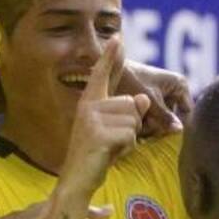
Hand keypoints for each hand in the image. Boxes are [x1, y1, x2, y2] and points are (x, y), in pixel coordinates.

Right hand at [59, 41, 149, 195]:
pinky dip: (127, 148)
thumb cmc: (96, 156)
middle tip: (112, 141)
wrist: (77, 180)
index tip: (117, 37)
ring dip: (130, 138)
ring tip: (110, 148)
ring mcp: (91, 119)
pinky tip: (110, 154)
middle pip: (132, 104)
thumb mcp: (114, 131)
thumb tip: (141, 99)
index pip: (102, 75)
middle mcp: (88, 106)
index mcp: (89, 103)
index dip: (109, 57)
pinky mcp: (97, 134)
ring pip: (133, 120)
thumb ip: (126, 113)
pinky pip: (130, 134)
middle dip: (132, 125)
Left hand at [118, 60, 189, 136]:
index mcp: (180, 85)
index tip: (162, 133)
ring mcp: (162, 96)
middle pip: (173, 118)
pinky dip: (143, 121)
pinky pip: (152, 117)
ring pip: (161, 120)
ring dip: (149, 125)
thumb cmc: (130, 80)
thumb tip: (180, 130)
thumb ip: (164, 116)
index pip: (187, 113)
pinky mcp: (151, 102)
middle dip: (159, 125)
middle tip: (144, 125)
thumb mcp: (149, 100)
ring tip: (136, 122)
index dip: (176, 125)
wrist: (108, 69)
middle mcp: (174, 90)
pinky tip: (133, 121)